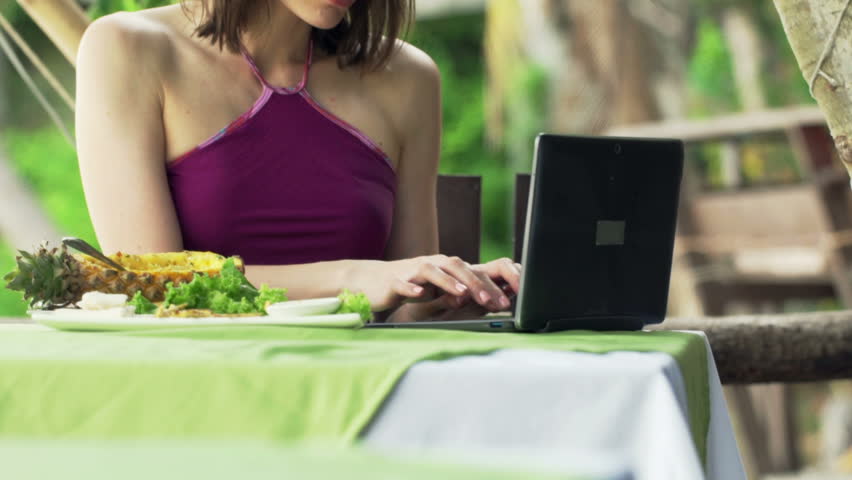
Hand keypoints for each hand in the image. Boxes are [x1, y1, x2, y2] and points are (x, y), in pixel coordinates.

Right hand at [381, 257, 521, 321]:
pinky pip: (403, 282)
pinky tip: (420, 294)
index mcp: (446, 268)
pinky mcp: (393, 280)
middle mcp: (432, 264)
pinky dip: (411, 288)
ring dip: (449, 281)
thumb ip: (461, 294)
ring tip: (463, 294)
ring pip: (432, 270)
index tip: (508, 300)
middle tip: (493, 301)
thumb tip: (486, 299)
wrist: (373, 282)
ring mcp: (412, 271)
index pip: (473, 271)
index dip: (492, 283)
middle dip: (477, 284)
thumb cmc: (411, 287)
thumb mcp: (439, 293)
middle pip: (457, 267)